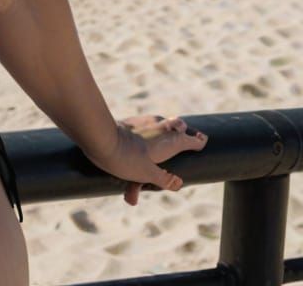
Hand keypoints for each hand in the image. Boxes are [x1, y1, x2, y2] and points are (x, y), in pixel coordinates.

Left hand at [83, 115, 207, 204]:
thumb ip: (164, 179)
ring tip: (169, 131)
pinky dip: (150, 126)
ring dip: (168, 125)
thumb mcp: (147, 174)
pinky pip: (147, 121)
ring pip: (163, 120)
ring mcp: (146, 120)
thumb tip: (178, 184)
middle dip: (184, 130)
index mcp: (171, 140)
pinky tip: (145, 131)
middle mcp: (162, 126)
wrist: (101, 138)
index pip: (192, 139)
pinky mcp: (132, 119)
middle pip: (179, 125)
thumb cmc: (126, 158)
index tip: (201, 143)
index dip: (198, 142)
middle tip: (186, 135)